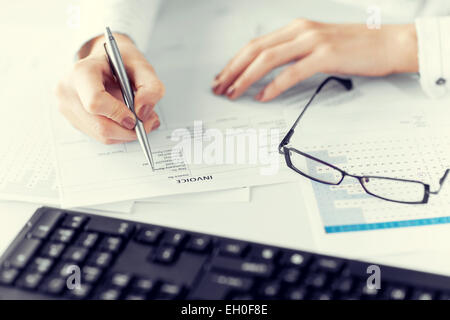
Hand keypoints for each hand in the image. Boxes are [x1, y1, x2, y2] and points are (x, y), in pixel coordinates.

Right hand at [56, 34, 164, 143]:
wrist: (106, 61)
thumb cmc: (122, 62)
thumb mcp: (143, 67)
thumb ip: (151, 88)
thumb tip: (142, 113)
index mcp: (82, 72)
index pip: (95, 102)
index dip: (119, 114)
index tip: (136, 116)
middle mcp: (69, 91)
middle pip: (100, 126)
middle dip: (129, 130)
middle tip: (147, 123)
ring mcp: (68, 108)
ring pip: (101, 135)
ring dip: (126, 133)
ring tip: (138, 118)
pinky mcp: (74, 120)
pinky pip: (99, 136)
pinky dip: (118, 133)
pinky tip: (125, 119)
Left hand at [213, 19, 417, 101]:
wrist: (389, 44)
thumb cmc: (355, 48)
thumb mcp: (318, 46)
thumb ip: (294, 54)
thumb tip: (270, 73)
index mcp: (296, 28)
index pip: (256, 45)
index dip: (235, 62)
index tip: (224, 77)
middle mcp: (301, 31)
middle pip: (255, 50)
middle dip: (232, 70)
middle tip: (219, 87)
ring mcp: (312, 42)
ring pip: (268, 59)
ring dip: (246, 78)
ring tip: (234, 93)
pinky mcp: (325, 56)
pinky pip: (291, 72)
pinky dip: (273, 86)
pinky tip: (263, 97)